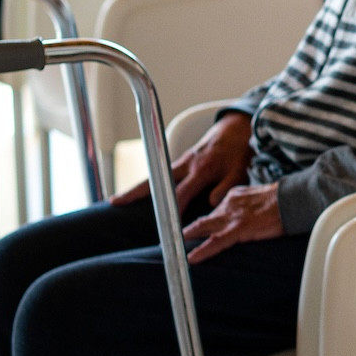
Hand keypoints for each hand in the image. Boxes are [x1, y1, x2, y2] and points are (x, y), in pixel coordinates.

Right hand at [114, 110, 253, 213]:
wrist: (236, 128)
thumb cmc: (239, 151)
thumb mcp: (239, 171)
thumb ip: (226, 188)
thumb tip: (211, 204)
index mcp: (201, 169)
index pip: (181, 193)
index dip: (173, 210)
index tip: (166, 227)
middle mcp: (186, 164)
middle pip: (156, 181)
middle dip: (135, 193)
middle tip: (116, 203)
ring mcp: (181, 162)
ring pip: (154, 176)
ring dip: (136, 188)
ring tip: (116, 201)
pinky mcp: (181, 162)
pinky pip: (160, 173)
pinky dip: (148, 184)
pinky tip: (136, 194)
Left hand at [180, 182, 283, 263]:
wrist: (292, 198)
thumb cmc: (283, 200)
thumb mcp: (259, 197)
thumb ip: (247, 205)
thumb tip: (245, 217)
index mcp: (234, 196)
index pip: (213, 211)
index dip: (203, 223)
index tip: (194, 231)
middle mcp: (228, 205)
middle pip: (202, 219)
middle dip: (187, 231)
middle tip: (173, 240)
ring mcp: (232, 217)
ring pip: (202, 229)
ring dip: (187, 240)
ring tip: (173, 249)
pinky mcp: (238, 229)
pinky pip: (215, 242)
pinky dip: (202, 251)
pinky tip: (192, 259)